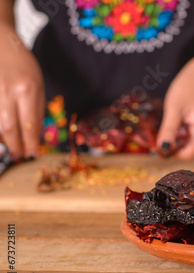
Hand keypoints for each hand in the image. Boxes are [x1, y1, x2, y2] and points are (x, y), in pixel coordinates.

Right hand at [0, 24, 44, 159]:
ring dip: (2, 140)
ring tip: (10, 147)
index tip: (32, 154)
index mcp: (27, 90)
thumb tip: (36, 137)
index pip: (29, 125)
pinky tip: (1, 135)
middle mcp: (6, 92)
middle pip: (8, 128)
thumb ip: (37, 112)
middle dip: (15, 146)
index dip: (30, 143)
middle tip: (20, 155)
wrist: (1, 45)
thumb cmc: (23, 67)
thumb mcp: (39, 87)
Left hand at [157, 57, 193, 159]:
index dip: (171, 152)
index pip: (187, 155)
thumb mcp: (174, 108)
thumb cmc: (188, 87)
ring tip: (164, 124)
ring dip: (172, 140)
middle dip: (170, 146)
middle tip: (155, 133)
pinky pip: (186, 138)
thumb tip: (162, 149)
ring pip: (185, 145)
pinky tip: (171, 123)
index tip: (156, 143)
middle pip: (185, 151)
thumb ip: (169, 129)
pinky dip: (176, 134)